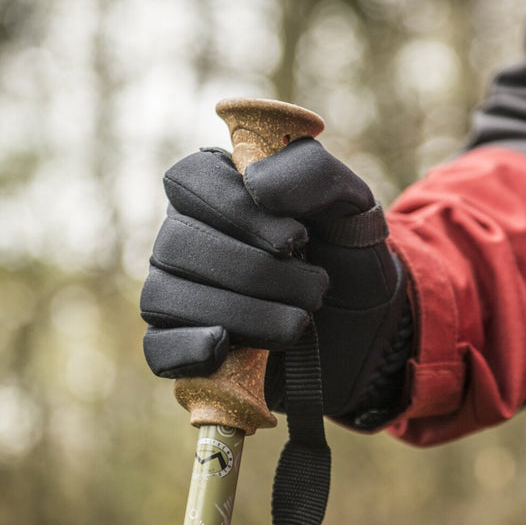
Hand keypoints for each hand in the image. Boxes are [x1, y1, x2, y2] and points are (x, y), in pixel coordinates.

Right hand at [140, 139, 411, 423]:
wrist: (367, 325)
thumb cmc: (347, 254)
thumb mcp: (351, 204)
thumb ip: (313, 175)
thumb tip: (255, 183)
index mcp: (217, 187)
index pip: (190, 179)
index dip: (236, 209)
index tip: (296, 239)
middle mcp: (185, 235)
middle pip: (177, 243)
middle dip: (253, 271)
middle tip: (316, 288)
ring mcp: (175, 291)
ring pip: (166, 296)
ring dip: (241, 313)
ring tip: (301, 322)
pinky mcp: (181, 346)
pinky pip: (157, 348)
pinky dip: (186, 348)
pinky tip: (223, 346)